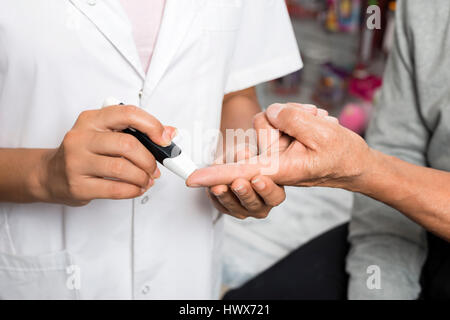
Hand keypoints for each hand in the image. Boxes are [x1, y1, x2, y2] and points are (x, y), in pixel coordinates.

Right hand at [37, 105, 175, 205]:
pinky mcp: (78, 185)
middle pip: (127, 145)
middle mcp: (81, 137)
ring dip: (142, 177)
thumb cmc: (84, 152)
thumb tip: (170, 133)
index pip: (127, 114)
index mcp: (91, 119)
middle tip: (155, 168)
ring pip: (122, 168)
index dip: (152, 126)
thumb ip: (136, 132)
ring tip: (147, 180)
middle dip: (149, 160)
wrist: (50, 174)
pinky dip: (133, 190)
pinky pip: (115, 189)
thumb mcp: (105, 134)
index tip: (164, 139)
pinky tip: (136, 188)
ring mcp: (77, 161)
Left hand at [187, 103, 370, 189]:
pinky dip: (294, 119)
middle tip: (313, 119)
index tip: (191, 179)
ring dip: (293, 117)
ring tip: (316, 121)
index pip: (242, 171)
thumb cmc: (343, 154)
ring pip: (269, 120)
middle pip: (260, 127)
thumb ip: (291, 118)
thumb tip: (271, 113)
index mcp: (282, 169)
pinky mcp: (279, 148)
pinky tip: (311, 122)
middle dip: (283, 117)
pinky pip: (277, 123)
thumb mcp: (322, 131)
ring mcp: (275, 156)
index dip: (215, 174)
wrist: (356, 164)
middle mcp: (273, 164)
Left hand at [208, 145, 285, 218]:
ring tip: (219, 187)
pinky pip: (222, 207)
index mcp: (275, 190)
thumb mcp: (256, 150)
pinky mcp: (230, 209)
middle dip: (245, 193)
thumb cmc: (252, 156)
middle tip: (237, 184)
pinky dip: (215, 197)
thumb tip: (244, 154)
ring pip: (237, 208)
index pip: (275, 195)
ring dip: (226, 197)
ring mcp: (246, 208)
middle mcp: (262, 203)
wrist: (236, 160)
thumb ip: (252, 152)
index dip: (266, 189)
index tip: (257, 179)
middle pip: (256, 205)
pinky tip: (212, 188)